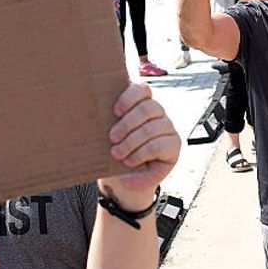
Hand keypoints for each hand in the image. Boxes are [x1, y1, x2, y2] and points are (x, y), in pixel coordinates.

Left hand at [101, 83, 179, 204]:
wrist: (124, 179)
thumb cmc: (114, 152)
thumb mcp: (110, 136)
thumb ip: (108, 121)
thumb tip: (94, 110)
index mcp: (140, 103)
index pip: (142, 89)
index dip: (130, 97)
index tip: (115, 111)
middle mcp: (157, 112)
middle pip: (147, 108)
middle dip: (127, 124)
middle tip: (111, 138)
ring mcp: (167, 127)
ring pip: (152, 127)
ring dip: (131, 142)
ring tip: (117, 154)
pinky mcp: (173, 144)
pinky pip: (158, 145)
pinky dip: (141, 154)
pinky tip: (129, 161)